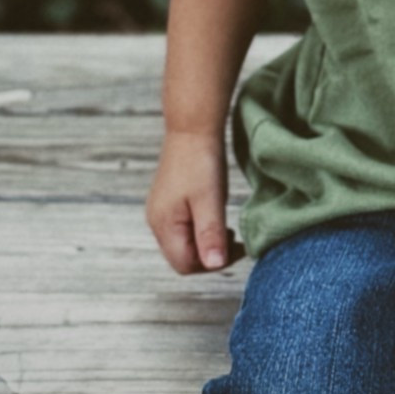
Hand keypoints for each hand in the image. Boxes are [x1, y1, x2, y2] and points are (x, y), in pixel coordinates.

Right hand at [146, 129, 243, 275]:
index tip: (237, 248)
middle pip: (182, 258)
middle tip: (234, 240)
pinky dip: (200, 230)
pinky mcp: (167, 203)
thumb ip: (211, 235)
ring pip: (183, 244)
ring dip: (206, 243)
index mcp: (164, 225)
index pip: (185, 265)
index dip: (212, 264)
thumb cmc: (201, 161)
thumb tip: (215, 266)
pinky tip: (214, 216)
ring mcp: (160, 212)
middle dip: (209, 255)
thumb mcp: (210, 200)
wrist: (192, 128)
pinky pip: (182, 229)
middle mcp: (157, 222)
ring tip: (226, 228)